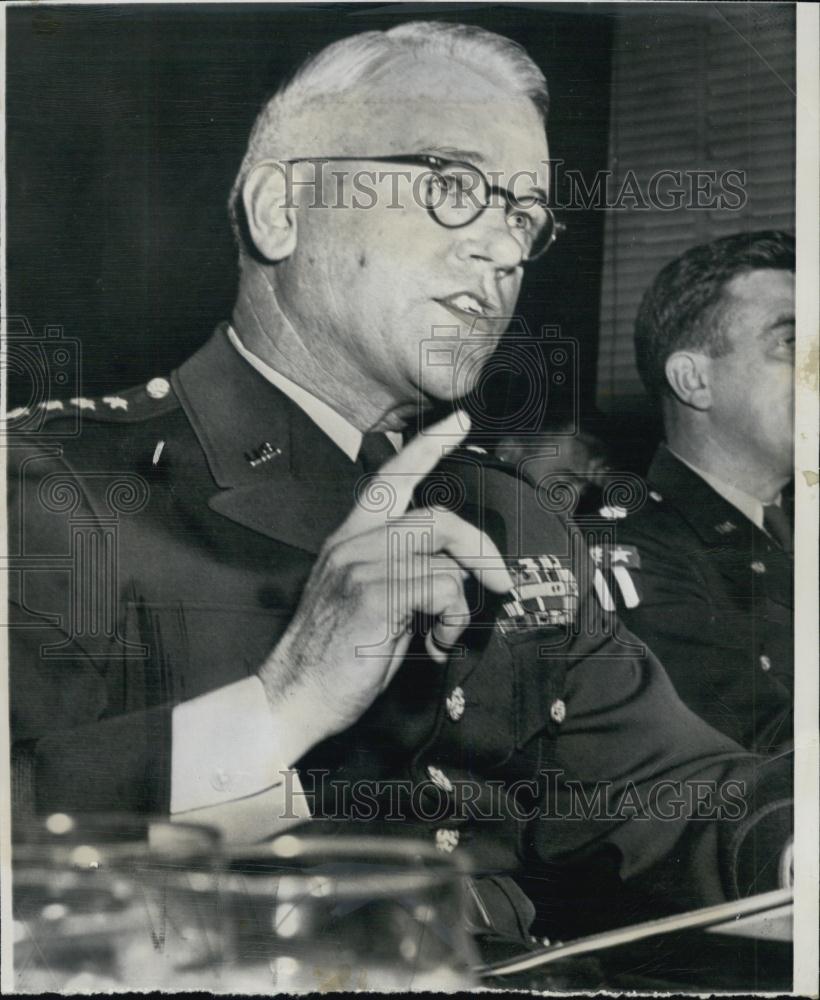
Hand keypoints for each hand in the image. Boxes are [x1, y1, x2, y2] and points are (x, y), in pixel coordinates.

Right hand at [258, 411, 512, 750]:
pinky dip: (452, 619)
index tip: (458, 423)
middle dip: (480, 549)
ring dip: (461, 599)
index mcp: (350, 540)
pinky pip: (441, 587)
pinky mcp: (373, 594)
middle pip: (437, 517)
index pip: (390, 478)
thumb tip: (456, 572)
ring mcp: (361, 566)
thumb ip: (406, 574)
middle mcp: (353, 544)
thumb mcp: (369, 602)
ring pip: (443, 553)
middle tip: (499, 581)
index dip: (428, 447)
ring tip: (445, 631)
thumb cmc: (332, 656)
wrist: (291, 697)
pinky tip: (434, 644)